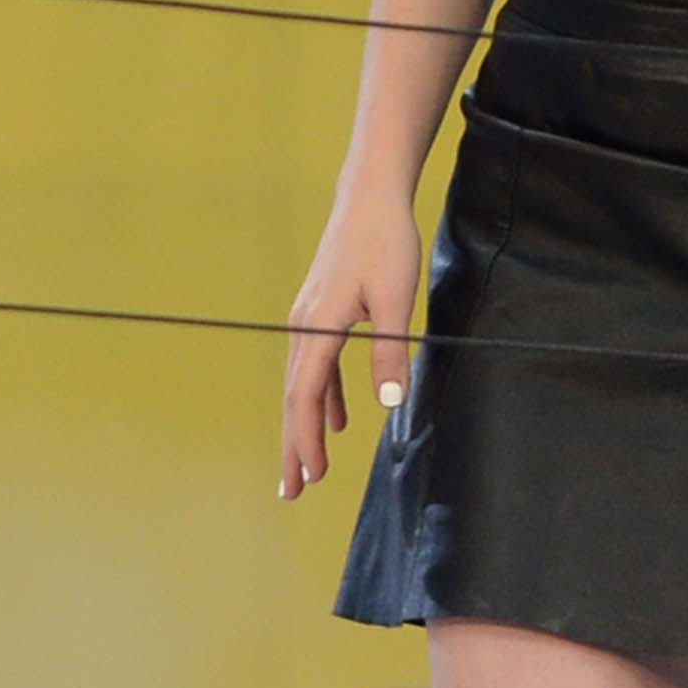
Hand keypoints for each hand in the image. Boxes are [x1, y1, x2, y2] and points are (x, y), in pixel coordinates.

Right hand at [279, 194, 421, 499]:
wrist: (370, 195)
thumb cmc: (385, 241)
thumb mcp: (395, 297)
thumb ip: (390, 349)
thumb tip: (389, 401)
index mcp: (317, 326)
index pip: (304, 396)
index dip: (306, 440)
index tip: (310, 476)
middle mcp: (303, 325)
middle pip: (293, 398)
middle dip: (294, 446)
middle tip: (292, 491)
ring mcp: (308, 318)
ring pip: (302, 384)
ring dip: (305, 425)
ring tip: (310, 465)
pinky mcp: (321, 311)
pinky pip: (317, 365)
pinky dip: (323, 395)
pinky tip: (338, 417)